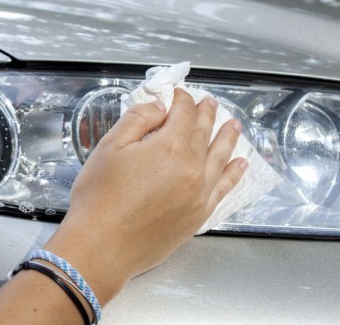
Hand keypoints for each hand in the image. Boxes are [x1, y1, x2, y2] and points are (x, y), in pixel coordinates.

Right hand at [45, 89, 246, 303]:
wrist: (102, 246)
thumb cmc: (99, 199)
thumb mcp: (109, 148)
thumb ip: (136, 120)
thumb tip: (158, 108)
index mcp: (170, 147)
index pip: (183, 113)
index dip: (181, 99)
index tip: (178, 93)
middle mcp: (192, 169)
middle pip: (204, 132)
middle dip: (206, 113)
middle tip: (209, 102)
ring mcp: (198, 194)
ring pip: (220, 157)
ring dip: (227, 137)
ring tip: (234, 124)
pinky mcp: (198, 215)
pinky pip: (223, 188)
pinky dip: (233, 174)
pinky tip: (239, 165)